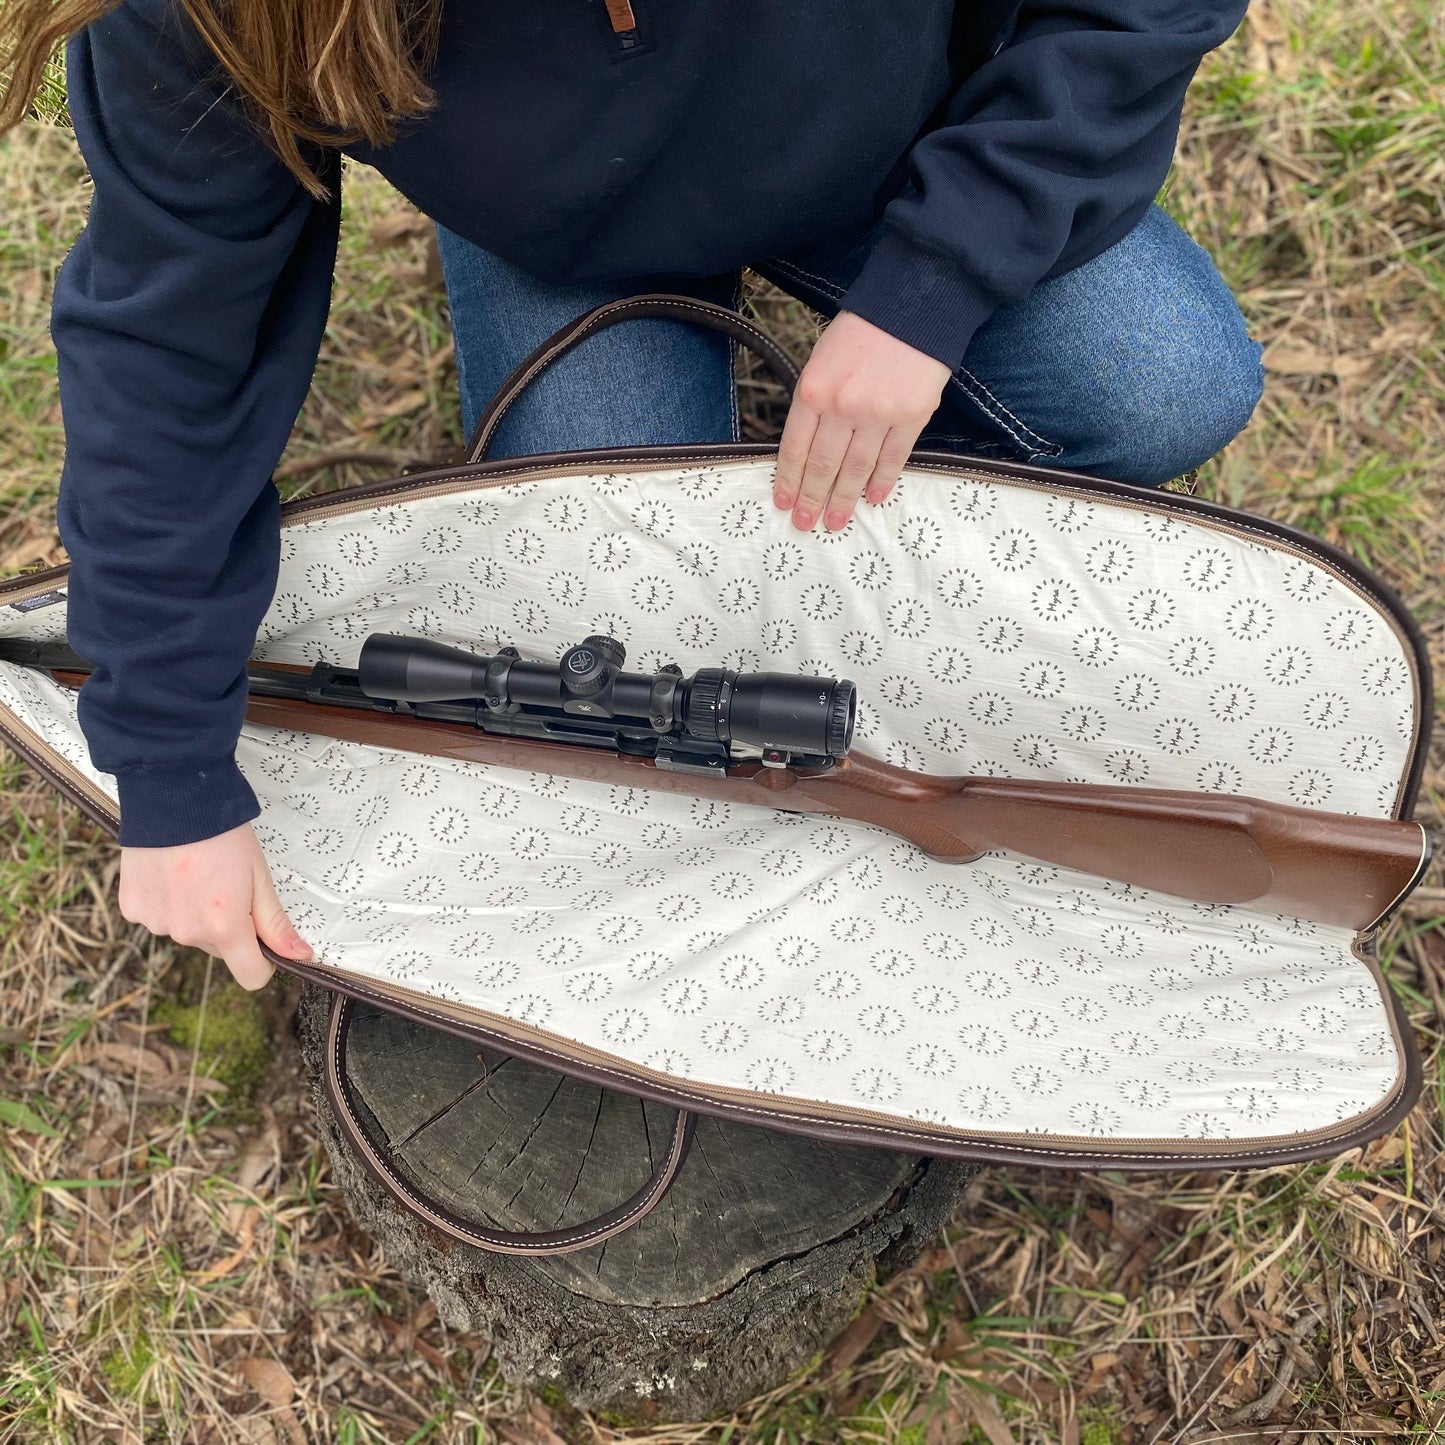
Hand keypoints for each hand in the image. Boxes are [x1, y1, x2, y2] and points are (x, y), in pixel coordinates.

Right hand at [118, 821, 312, 990]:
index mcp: (224, 927)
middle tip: (227, 885)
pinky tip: (171, 874)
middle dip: (228, 926)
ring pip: (188, 932)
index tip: (264, 942)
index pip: (249, 976)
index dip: (262, 963)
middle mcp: (187, 933)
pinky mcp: (132, 908)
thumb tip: (300, 956)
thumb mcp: (259, 876)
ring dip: (196, 914)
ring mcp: (155, 922)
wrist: (173, 800)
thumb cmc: (222, 835)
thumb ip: (276, 922)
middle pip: (219, 948)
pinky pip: (159, 917)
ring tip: (197, 874)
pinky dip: (168, 902)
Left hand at [773, 309, 951, 533]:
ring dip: (844, 500)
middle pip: (822, 466)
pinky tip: (872, 498)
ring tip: (834, 522)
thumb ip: (814, 402)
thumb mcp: (822, 361)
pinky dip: (881, 481)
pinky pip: (892, 458)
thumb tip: (808, 448)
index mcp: (813, 390)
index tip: (783, 503)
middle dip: (811, 499)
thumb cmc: (862, 332)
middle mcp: (842, 406)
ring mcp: (878, 414)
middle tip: (805, 524)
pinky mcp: (911, 416)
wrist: (912, 308)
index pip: (795, 448)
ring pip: (856, 469)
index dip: (788, 480)